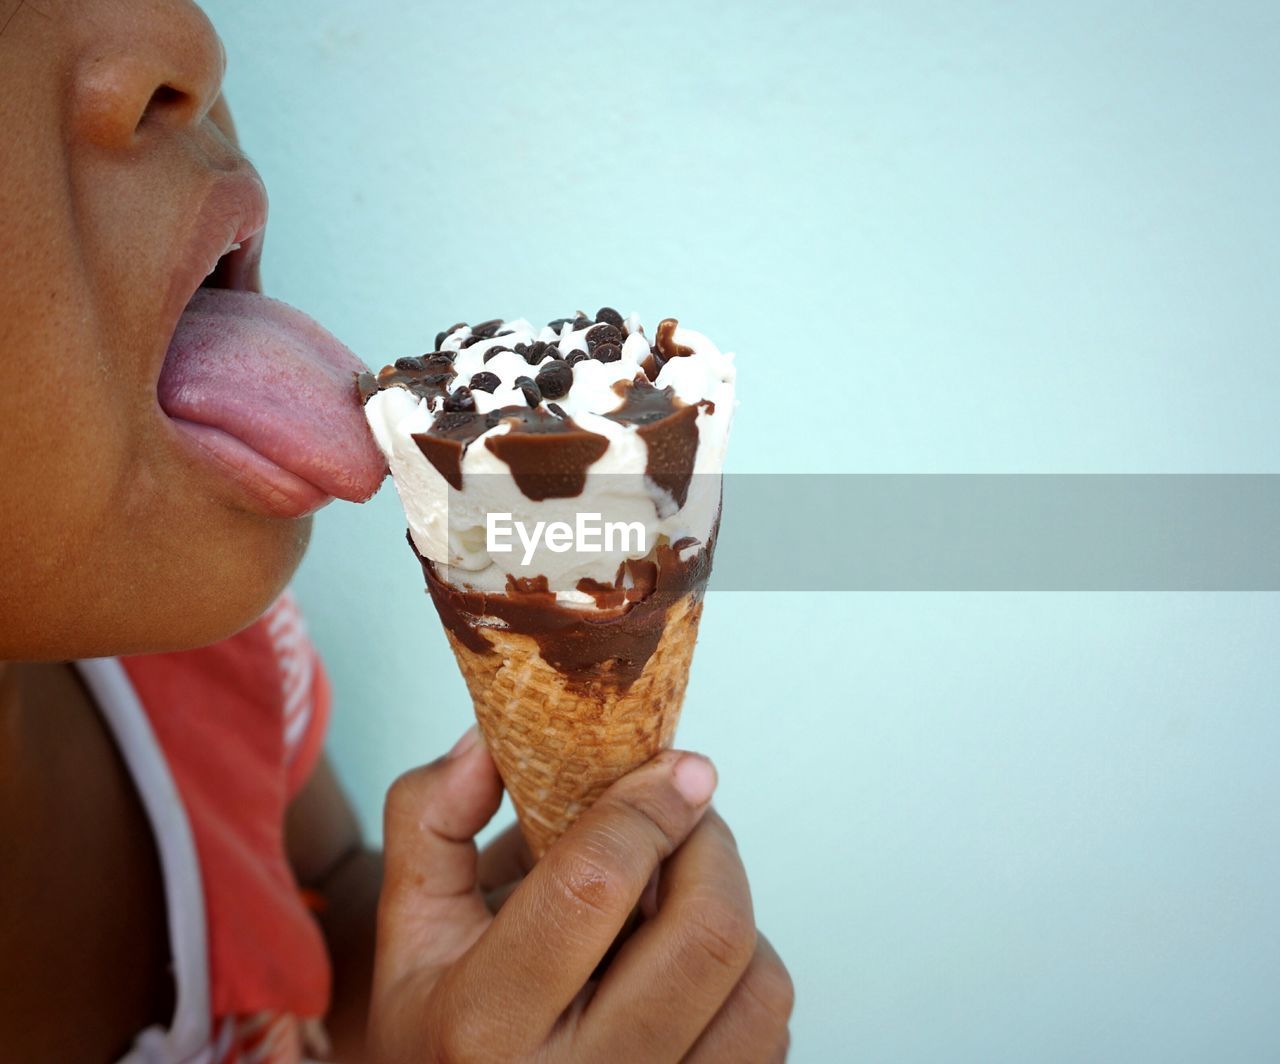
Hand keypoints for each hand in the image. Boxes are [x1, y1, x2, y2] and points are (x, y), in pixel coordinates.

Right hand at [368, 728, 793, 1061]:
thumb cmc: (443, 1026)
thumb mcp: (409, 925)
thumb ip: (430, 818)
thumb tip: (488, 745)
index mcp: (486, 1022)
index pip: (592, 885)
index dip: (646, 806)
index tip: (675, 765)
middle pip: (705, 932)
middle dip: (710, 846)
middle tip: (687, 817)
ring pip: (759, 986)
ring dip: (735, 914)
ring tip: (684, 895)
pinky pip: (771, 1033)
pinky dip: (749, 976)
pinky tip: (690, 965)